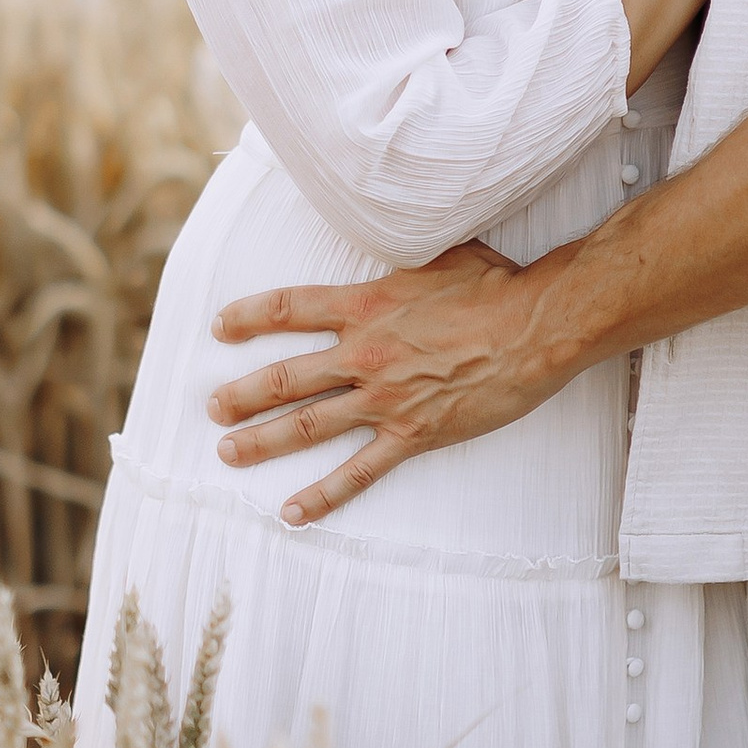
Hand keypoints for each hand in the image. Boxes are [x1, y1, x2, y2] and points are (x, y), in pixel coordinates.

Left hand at [208, 241, 564, 522]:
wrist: (535, 329)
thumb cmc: (495, 285)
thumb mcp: (440, 253)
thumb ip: (404, 258)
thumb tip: (393, 235)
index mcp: (365, 304)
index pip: (288, 309)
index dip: (248, 318)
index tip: (221, 327)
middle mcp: (363, 353)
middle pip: (283, 377)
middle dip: (240, 395)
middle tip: (212, 407)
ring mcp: (384, 398)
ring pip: (306, 425)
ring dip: (261, 441)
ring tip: (228, 452)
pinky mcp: (411, 434)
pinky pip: (357, 472)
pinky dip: (322, 495)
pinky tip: (292, 511)